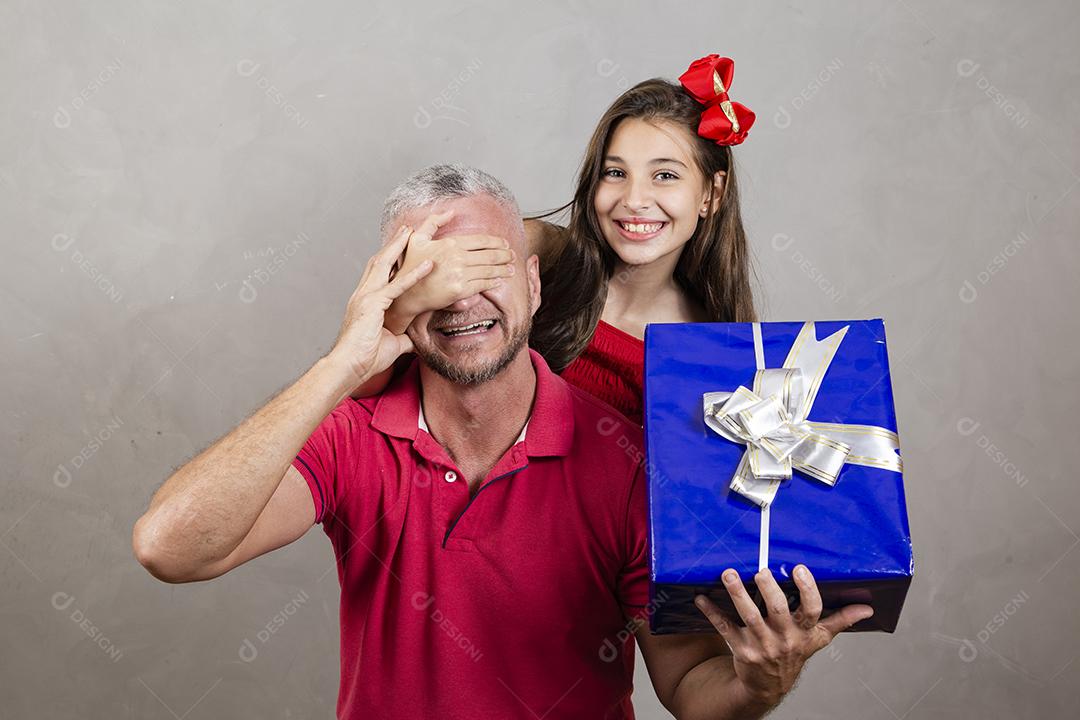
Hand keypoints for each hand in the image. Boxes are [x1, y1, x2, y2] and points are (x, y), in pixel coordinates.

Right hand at [327, 223, 434, 391]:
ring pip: (384, 264)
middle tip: (407, 228)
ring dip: (400, 247)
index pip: (378, 273)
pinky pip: (396, 286)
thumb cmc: (366, 359)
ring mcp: (366, 297)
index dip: (390, 257)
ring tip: (414, 232)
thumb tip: (414, 342)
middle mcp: (363, 294)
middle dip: (394, 243)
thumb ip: (403, 339)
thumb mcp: (392, 345)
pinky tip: (428, 264)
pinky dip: (413, 274)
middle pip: (379, 261)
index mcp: (365, 301)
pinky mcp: (373, 305)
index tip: (402, 245)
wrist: (349, 367)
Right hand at [387, 209, 515, 332]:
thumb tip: (451, 211)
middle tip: (512, 255)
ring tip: (511, 269)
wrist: (406, 293)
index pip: (481, 240)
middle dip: (505, 255)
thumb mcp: (417, 238)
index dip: (497, 242)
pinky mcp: (460, 290)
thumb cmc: (410, 266)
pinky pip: (482, 285)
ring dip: (503, 269)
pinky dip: (493, 282)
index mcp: (450, 243)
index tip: (505, 244)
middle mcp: (457, 258)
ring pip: (489, 270)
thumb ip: (433, 222)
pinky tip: (499, 281)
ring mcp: (459, 274)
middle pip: (489, 255)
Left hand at [694, 565, 872, 708]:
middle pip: (777, 610)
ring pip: (748, 616)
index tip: (799, 568)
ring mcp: (761, 644)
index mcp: (804, 632)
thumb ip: (840, 620)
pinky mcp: (740, 648)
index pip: (811, 610)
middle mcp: (784, 638)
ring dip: (737, 594)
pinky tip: (701, 597)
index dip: (807, 589)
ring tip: (728, 574)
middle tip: (760, 570)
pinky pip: (725, 628)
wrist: (769, 685)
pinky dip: (712, 612)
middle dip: (767, 589)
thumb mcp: (818, 639)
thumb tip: (867, 608)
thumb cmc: (794, 653)